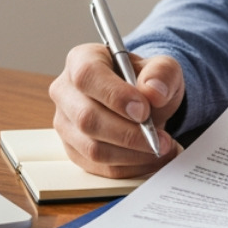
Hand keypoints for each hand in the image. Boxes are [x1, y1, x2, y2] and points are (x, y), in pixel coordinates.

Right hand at [49, 44, 183, 177]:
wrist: (141, 101)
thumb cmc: (144, 80)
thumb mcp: (162, 68)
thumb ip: (162, 73)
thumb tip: (154, 92)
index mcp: (82, 60)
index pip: (87, 76)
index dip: (114, 95)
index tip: (144, 111)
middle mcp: (66, 91)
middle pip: (87, 118)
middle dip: (129, 134)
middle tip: (160, 139)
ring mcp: (65, 123)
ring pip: (92, 148)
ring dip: (132, 154)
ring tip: (161, 149)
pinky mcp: (73, 149)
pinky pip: (99, 166)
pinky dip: (129, 167)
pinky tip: (151, 159)